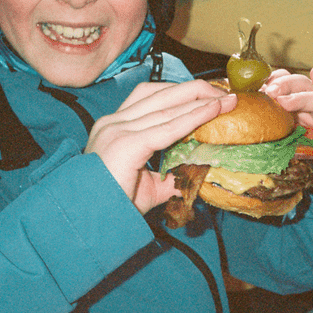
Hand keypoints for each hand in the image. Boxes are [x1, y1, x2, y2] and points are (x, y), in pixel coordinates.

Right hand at [86, 80, 235, 214]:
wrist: (86, 222)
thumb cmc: (112, 207)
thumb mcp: (145, 186)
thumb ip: (167, 176)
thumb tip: (193, 174)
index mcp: (115, 127)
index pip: (150, 98)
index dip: (180, 92)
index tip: (207, 93)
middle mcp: (114, 122)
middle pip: (159, 93)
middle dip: (194, 90)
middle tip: (224, 92)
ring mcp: (117, 130)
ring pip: (166, 107)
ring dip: (200, 100)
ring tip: (226, 99)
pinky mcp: (126, 144)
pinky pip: (168, 127)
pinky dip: (193, 116)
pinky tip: (212, 111)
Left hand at [262, 67, 312, 214]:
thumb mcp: (304, 163)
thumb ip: (288, 155)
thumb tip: (258, 157)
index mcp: (309, 118)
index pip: (290, 94)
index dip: (274, 88)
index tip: (257, 91)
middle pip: (301, 89)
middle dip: (281, 86)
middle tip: (266, 91)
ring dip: (296, 93)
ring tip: (279, 94)